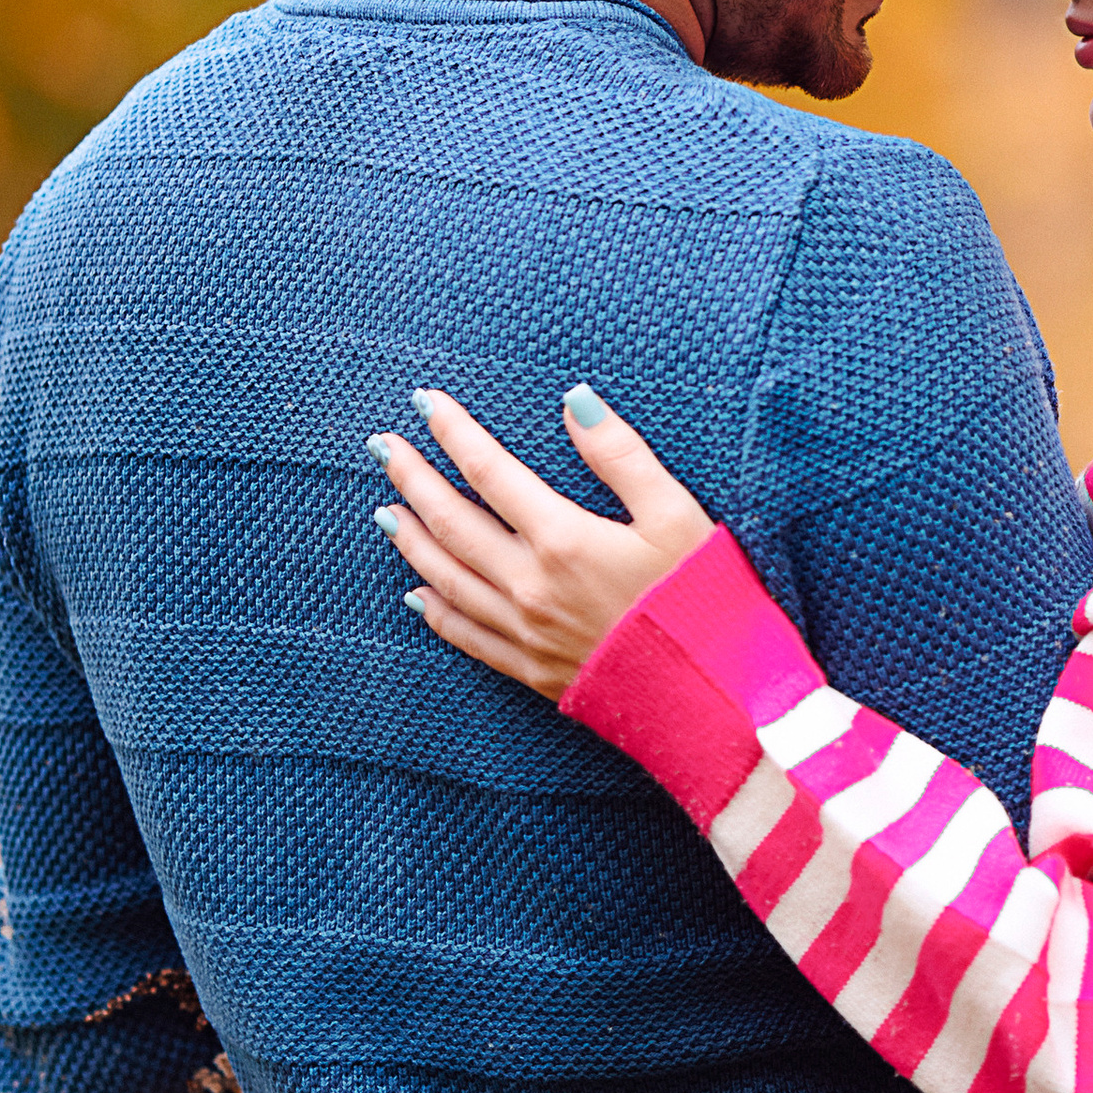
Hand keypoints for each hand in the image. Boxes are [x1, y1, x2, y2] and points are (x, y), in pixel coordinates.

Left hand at [370, 384, 713, 699]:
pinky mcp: (531, 669)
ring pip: (446, 579)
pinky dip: (433, 612)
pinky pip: (465, 636)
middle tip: (382, 448)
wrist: (709, 693)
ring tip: (385, 510)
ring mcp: (524, 632)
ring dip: (411, 541)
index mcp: (564, 539)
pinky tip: (415, 594)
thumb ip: (620, 453)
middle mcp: (530, 586)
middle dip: (414, 480)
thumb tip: (574, 399)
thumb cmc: (700, 596)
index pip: (490, 472)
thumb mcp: (673, 511)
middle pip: (453, 523)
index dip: (454, 433)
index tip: (425, 402)